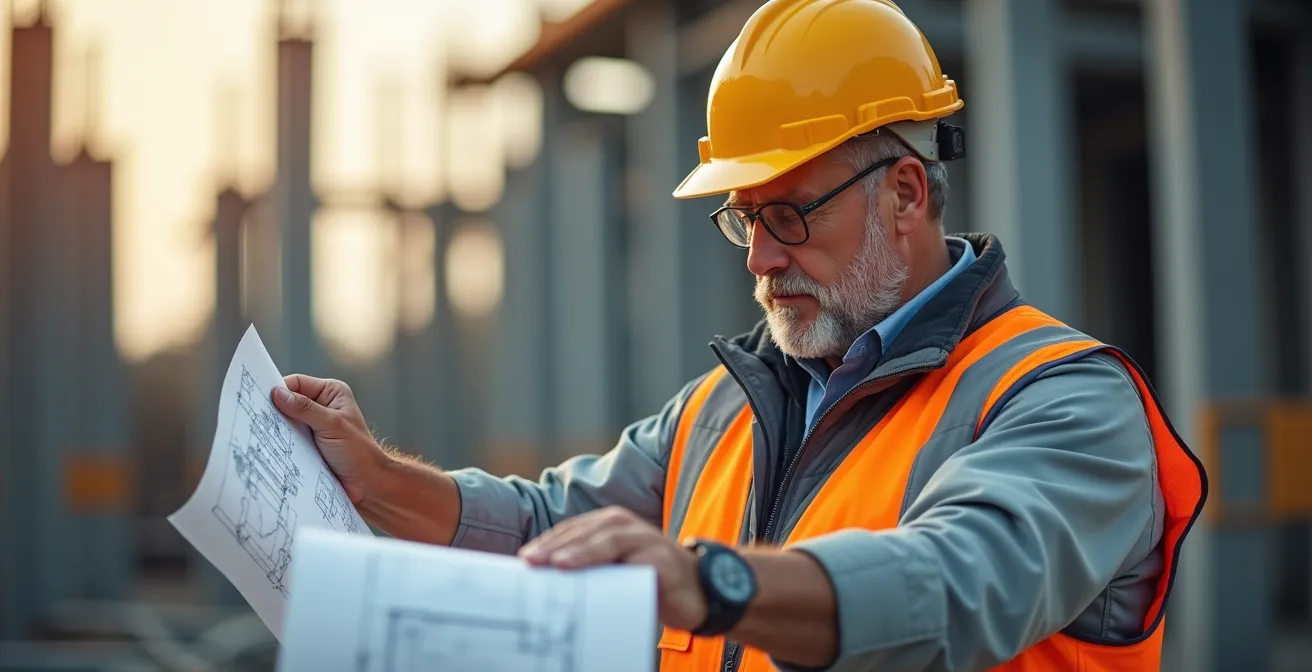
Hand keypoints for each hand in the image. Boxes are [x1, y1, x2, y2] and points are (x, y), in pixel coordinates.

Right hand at [272, 374, 385, 504]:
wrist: (366, 484)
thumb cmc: (358, 452)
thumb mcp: (331, 425)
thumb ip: (305, 409)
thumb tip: (278, 394)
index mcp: (331, 392)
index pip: (297, 383)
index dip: (279, 389)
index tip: (260, 398)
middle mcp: (321, 405)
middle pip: (289, 401)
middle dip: (274, 409)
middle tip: (255, 416)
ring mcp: (312, 425)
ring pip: (285, 421)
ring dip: (275, 427)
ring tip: (259, 432)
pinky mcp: (306, 443)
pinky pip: (287, 438)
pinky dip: (279, 441)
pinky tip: (268, 446)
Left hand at [518, 506, 707, 630]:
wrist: (697, 591)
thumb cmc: (646, 580)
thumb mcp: (611, 571)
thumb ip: (586, 568)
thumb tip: (542, 581)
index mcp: (608, 526)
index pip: (571, 531)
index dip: (547, 542)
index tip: (523, 560)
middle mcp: (626, 526)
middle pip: (585, 532)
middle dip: (556, 546)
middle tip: (531, 561)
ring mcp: (646, 540)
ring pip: (610, 540)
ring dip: (582, 550)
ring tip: (559, 563)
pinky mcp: (663, 560)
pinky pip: (640, 561)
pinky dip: (620, 566)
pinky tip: (604, 576)